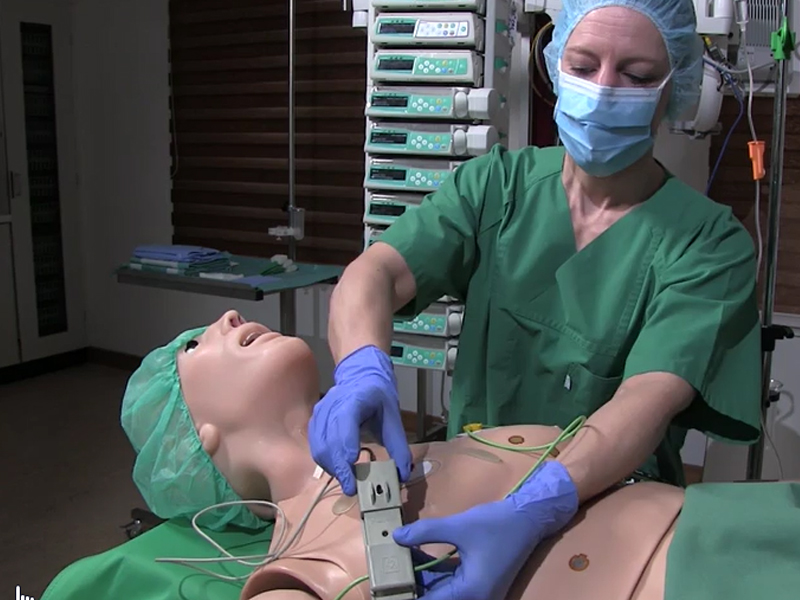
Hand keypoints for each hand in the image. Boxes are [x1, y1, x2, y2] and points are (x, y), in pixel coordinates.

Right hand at [308, 345, 411, 495]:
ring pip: (319, 447)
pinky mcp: (315, 421)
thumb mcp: (393, 416)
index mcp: (355, 399)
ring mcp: (321, 412)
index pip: (346, 423)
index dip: (346, 448)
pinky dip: (326, 461)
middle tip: (352, 488)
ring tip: (347, 479)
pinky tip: (338, 468)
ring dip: (332, 467)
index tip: (352, 471)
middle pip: (330, 441)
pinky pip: (316, 446)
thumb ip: (399, 445)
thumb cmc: (377, 395)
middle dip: (339, 468)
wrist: (360, 376)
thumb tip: (403, 474)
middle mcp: (333, 404)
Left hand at [393, 461, 578, 599]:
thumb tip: (396, 537)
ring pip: (442, 590)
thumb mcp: (458, 526)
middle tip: (389, 569)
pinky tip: (416, 554)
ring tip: (398, 558)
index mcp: (471, 591)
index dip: (407, 595)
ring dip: (421, 577)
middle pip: (436, 597)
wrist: (528, 518)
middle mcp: (476, 597)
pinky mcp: (479, 582)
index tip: (388, 588)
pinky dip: (434, 571)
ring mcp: (478, 592)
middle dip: (412, 584)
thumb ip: (425, 532)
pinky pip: (451, 582)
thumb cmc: (496, 524)